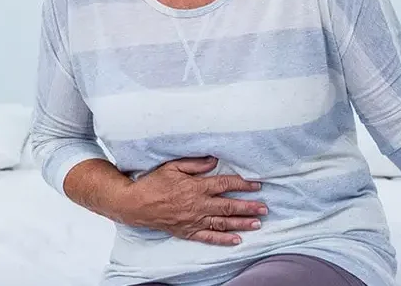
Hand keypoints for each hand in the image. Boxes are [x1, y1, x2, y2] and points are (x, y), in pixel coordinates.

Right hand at [114, 156, 267, 245]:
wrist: (135, 204)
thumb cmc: (154, 183)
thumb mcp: (173, 166)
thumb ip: (195, 164)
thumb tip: (214, 161)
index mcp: (196, 187)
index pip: (225, 185)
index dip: (242, 184)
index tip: (257, 185)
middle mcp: (198, 205)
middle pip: (228, 206)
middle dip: (249, 207)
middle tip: (265, 208)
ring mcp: (194, 220)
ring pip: (222, 223)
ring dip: (241, 223)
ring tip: (258, 223)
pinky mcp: (188, 232)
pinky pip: (208, 237)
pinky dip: (223, 239)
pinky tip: (237, 240)